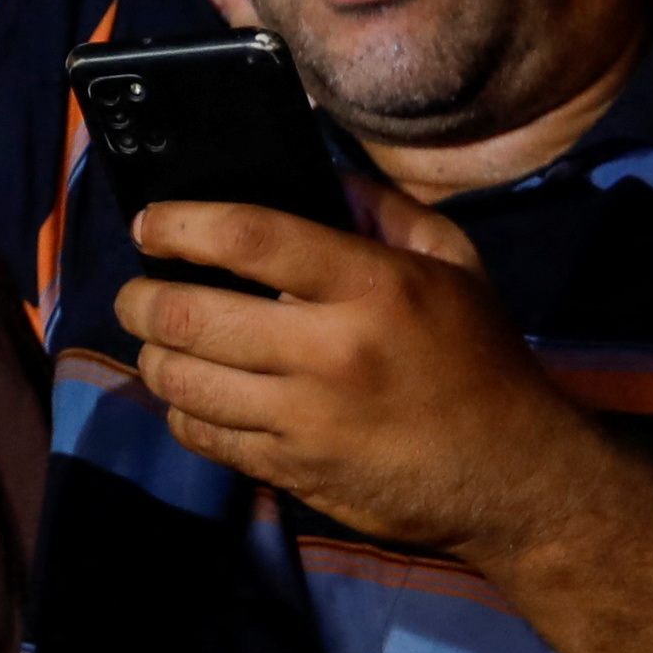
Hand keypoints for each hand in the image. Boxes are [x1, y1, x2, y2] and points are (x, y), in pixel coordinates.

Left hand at [114, 188, 605, 560]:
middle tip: (135, 291)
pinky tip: (194, 395)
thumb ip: (381, 208)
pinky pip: (204, 437)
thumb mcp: (454, 263)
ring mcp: (307, 421)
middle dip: (139, 299)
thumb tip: (310, 172)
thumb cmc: (482, 358)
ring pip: (182, 382)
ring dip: (151, 357)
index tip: (149, 222)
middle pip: (189, 316)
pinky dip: (182, 412)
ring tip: (156, 340)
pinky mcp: (295, 473)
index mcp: (372, 287)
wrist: (517, 480)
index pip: (249, 236)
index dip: (180, 223)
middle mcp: (330, 353)